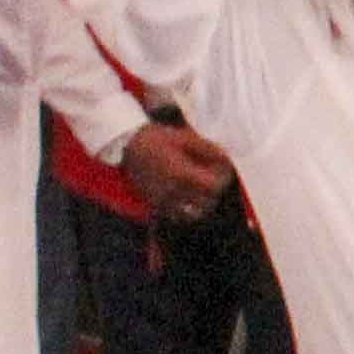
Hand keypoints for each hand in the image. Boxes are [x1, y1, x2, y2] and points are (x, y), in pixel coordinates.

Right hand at [116, 120, 236, 220]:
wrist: (126, 144)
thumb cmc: (156, 138)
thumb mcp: (185, 138)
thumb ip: (208, 149)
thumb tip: (226, 157)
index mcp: (182, 174)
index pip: (214, 187)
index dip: (223, 178)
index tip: (223, 169)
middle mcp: (173, 191)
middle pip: (207, 202)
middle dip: (215, 191)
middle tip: (214, 178)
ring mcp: (162, 200)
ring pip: (193, 213)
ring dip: (202, 204)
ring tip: (202, 190)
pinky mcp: (153, 204)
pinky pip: (176, 216)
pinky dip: (186, 210)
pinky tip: (186, 197)